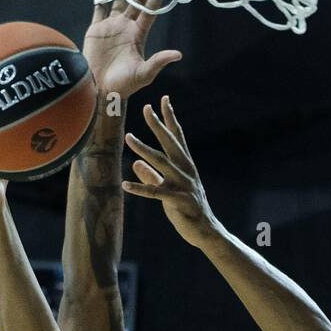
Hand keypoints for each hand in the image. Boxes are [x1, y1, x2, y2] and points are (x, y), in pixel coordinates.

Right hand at [85, 0, 181, 99]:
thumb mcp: (144, 73)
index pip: (150, 10)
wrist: (101, 90)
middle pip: (138, 1)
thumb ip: (159, 61)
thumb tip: (179, 54)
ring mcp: (112, 27)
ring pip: (120, 1)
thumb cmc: (124, 85)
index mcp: (138, 35)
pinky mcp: (96, 30)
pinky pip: (100, 9)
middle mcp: (127, 28)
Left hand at [123, 98, 217, 247]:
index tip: (164, 99)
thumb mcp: (168, 190)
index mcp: (185, 166)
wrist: (205, 231)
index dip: (170, 118)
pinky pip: (156, 192)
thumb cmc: (187, 210)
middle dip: (158, 124)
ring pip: (161, 162)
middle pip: (170, 143)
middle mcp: (186, 171)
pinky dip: (140, 188)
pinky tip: (125, 184)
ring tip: (128, 137)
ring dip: (144, 149)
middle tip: (146, 107)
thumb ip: (151, 176)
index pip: (177, 137)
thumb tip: (135, 163)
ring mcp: (184, 185)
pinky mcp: (179, 201)